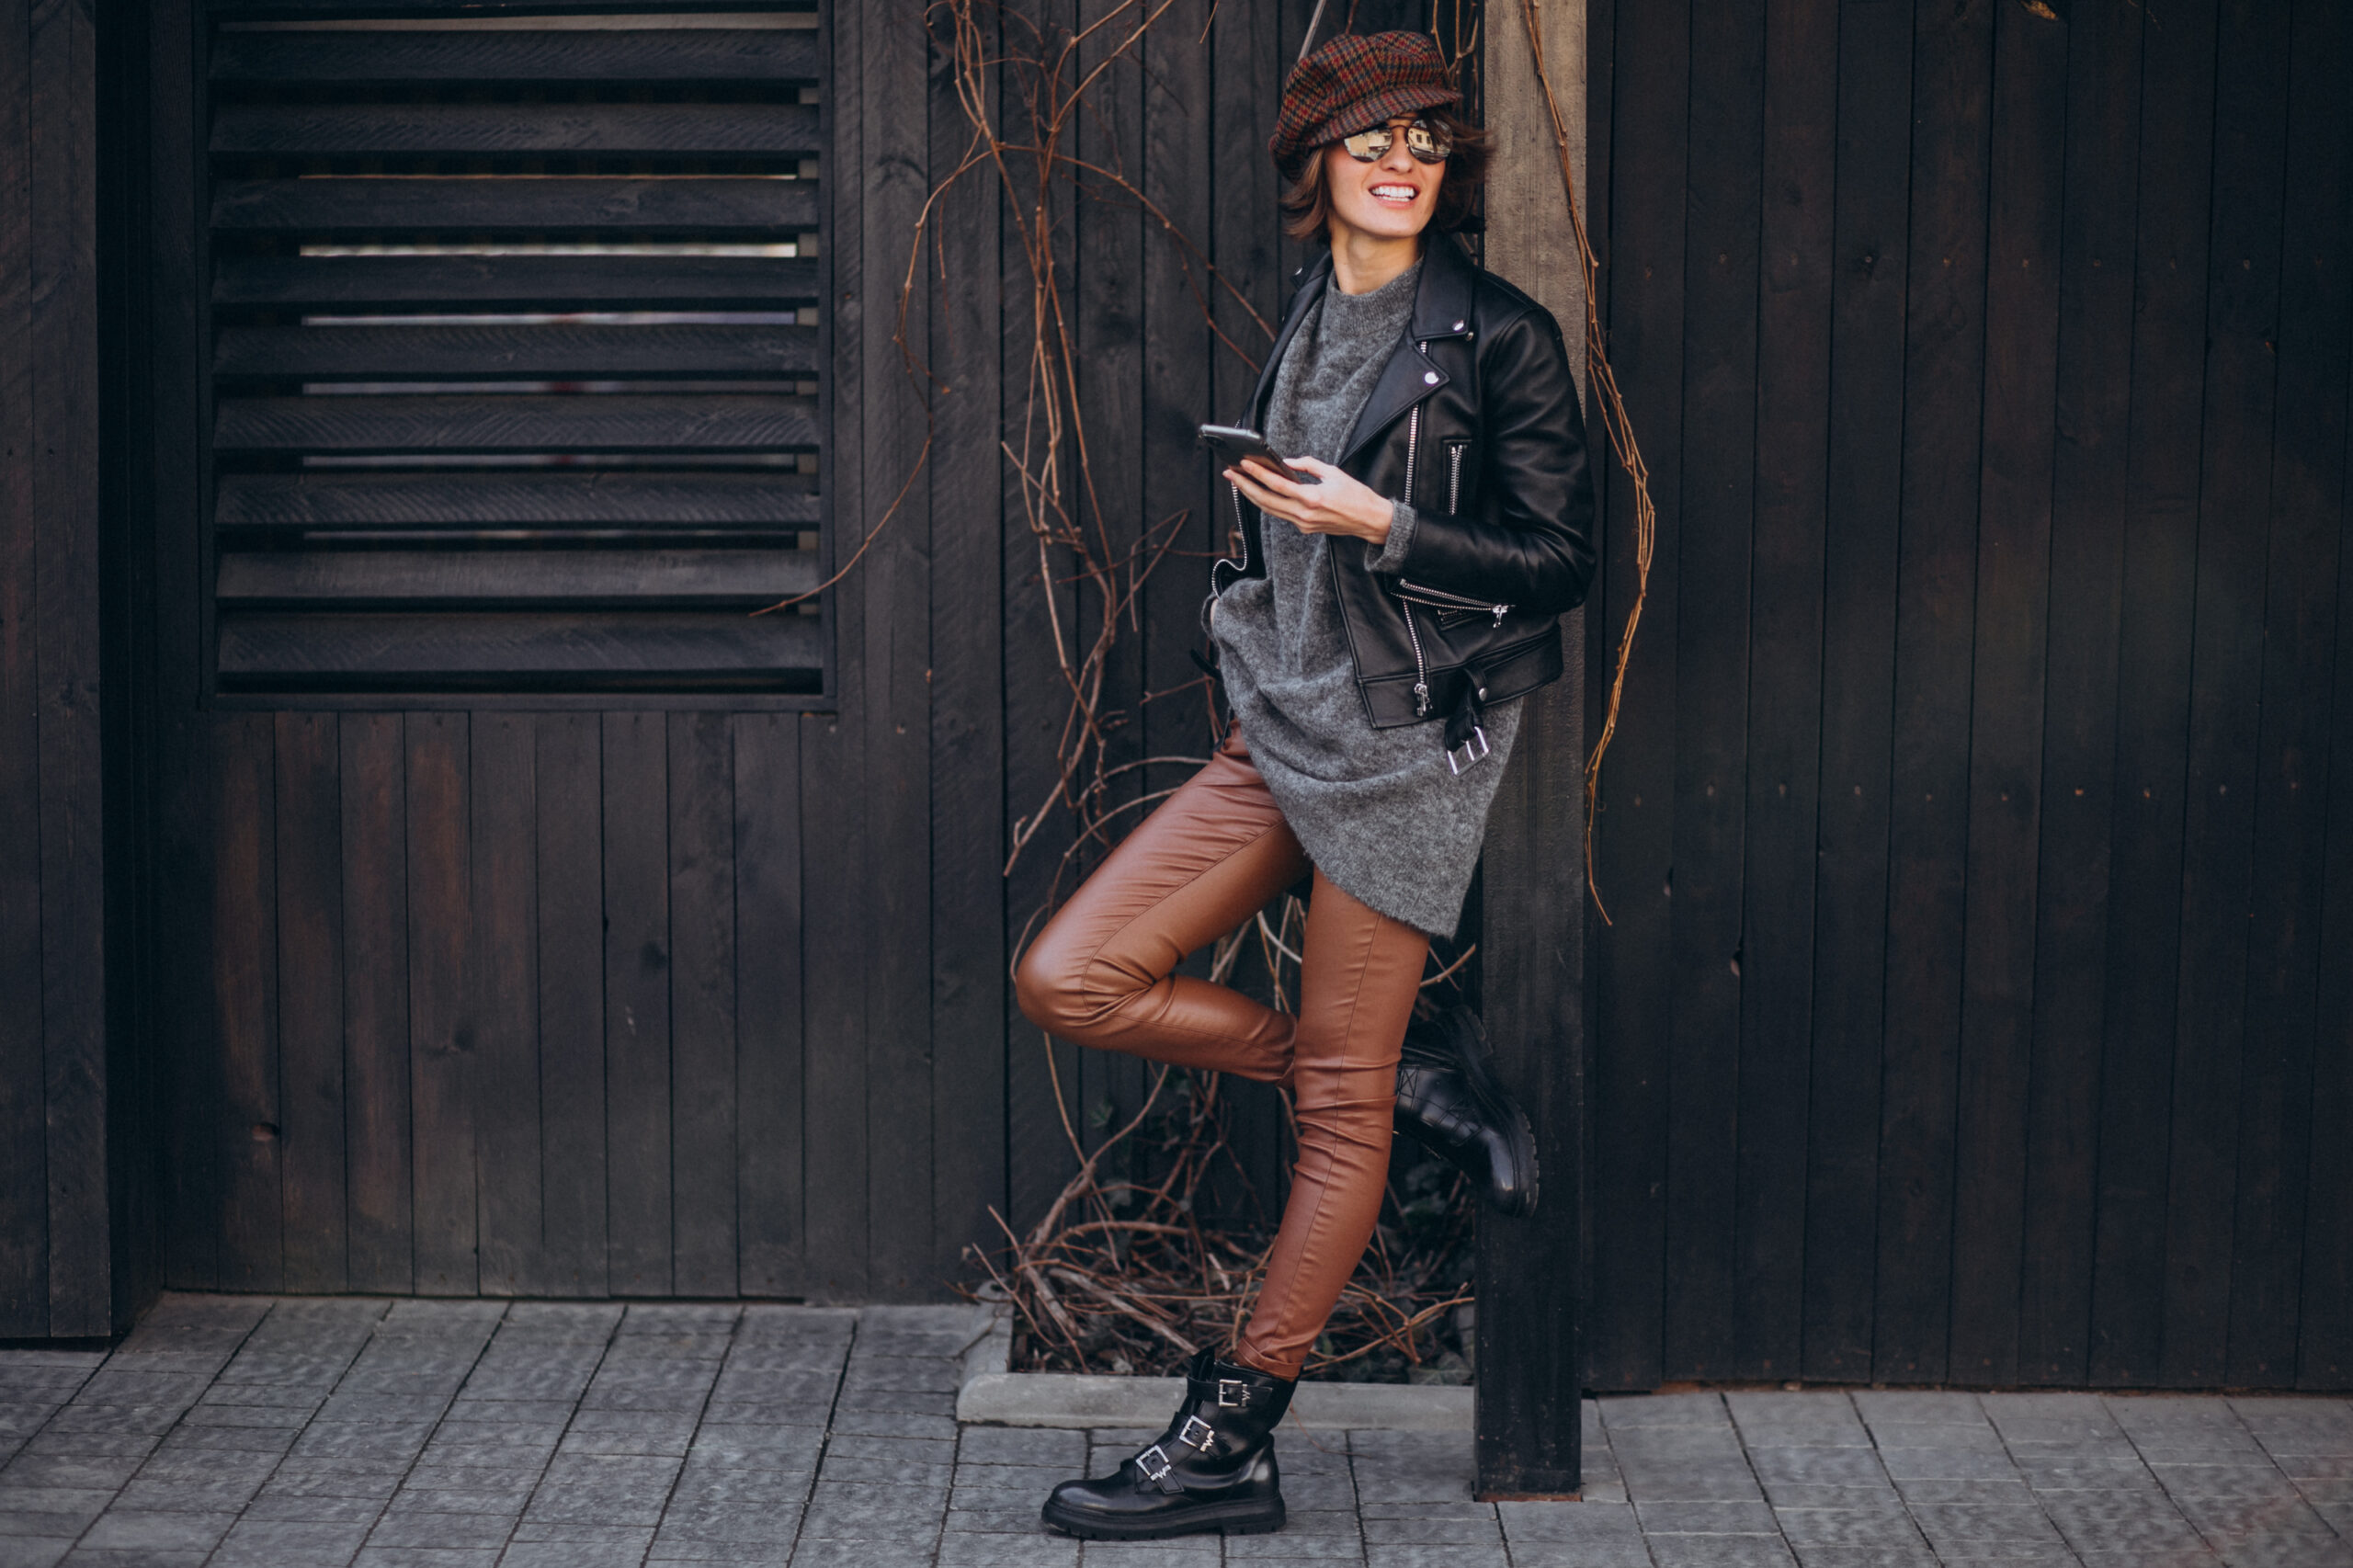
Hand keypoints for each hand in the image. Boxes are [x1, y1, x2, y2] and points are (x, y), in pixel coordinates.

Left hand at [1224, 455, 1391, 544]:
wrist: (1370, 521)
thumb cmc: (1356, 495)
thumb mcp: (1333, 473)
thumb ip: (1308, 465)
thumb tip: (1286, 463)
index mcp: (1312, 498)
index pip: (1277, 485)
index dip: (1258, 474)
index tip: (1243, 464)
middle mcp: (1304, 514)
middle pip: (1266, 501)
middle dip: (1245, 487)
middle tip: (1229, 474)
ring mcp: (1303, 524)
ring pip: (1270, 510)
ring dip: (1252, 496)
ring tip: (1238, 482)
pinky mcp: (1305, 528)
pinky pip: (1281, 514)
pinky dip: (1267, 503)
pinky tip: (1258, 492)